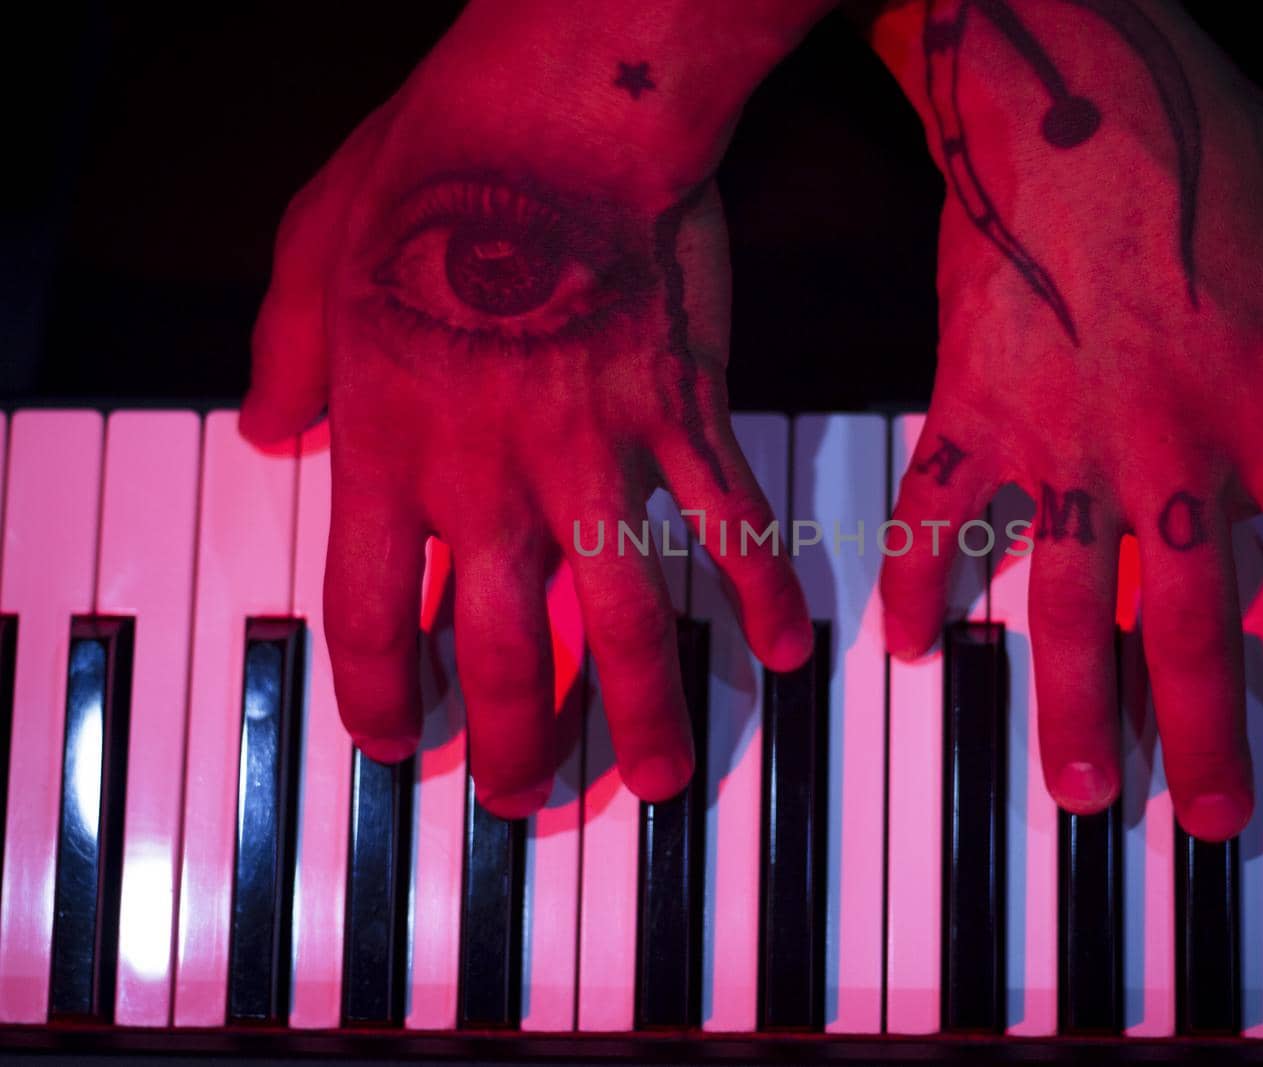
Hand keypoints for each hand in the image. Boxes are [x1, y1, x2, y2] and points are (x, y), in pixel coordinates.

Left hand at [241, 0, 824, 816]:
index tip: (397, 744)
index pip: (371, 614)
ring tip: (658, 779)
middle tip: (524, 801)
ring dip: (643, 716)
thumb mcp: (311, 249)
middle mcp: (488, 475)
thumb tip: (271, 432)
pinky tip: (786, 651)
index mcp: (390, 445)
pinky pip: (730, 526)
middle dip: (515, 748)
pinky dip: (763, 595)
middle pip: (502, 655)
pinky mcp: (682, 416)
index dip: (380, 698)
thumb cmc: (435, 164)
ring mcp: (593, 454)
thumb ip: (286, 355)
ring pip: (625, 625)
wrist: (560, 109)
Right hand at [865, 0, 1262, 839]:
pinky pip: (933, 513)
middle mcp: (1171, 448)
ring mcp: (1063, 438)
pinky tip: (905, 644)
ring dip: (1072, 706)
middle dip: (1208, 735)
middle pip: (1195, 625)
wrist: (1083, 92)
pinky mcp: (972, 407)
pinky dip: (917, 582)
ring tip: (1080, 785)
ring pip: (1066, 603)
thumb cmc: (1222, 160)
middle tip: (1209, 819)